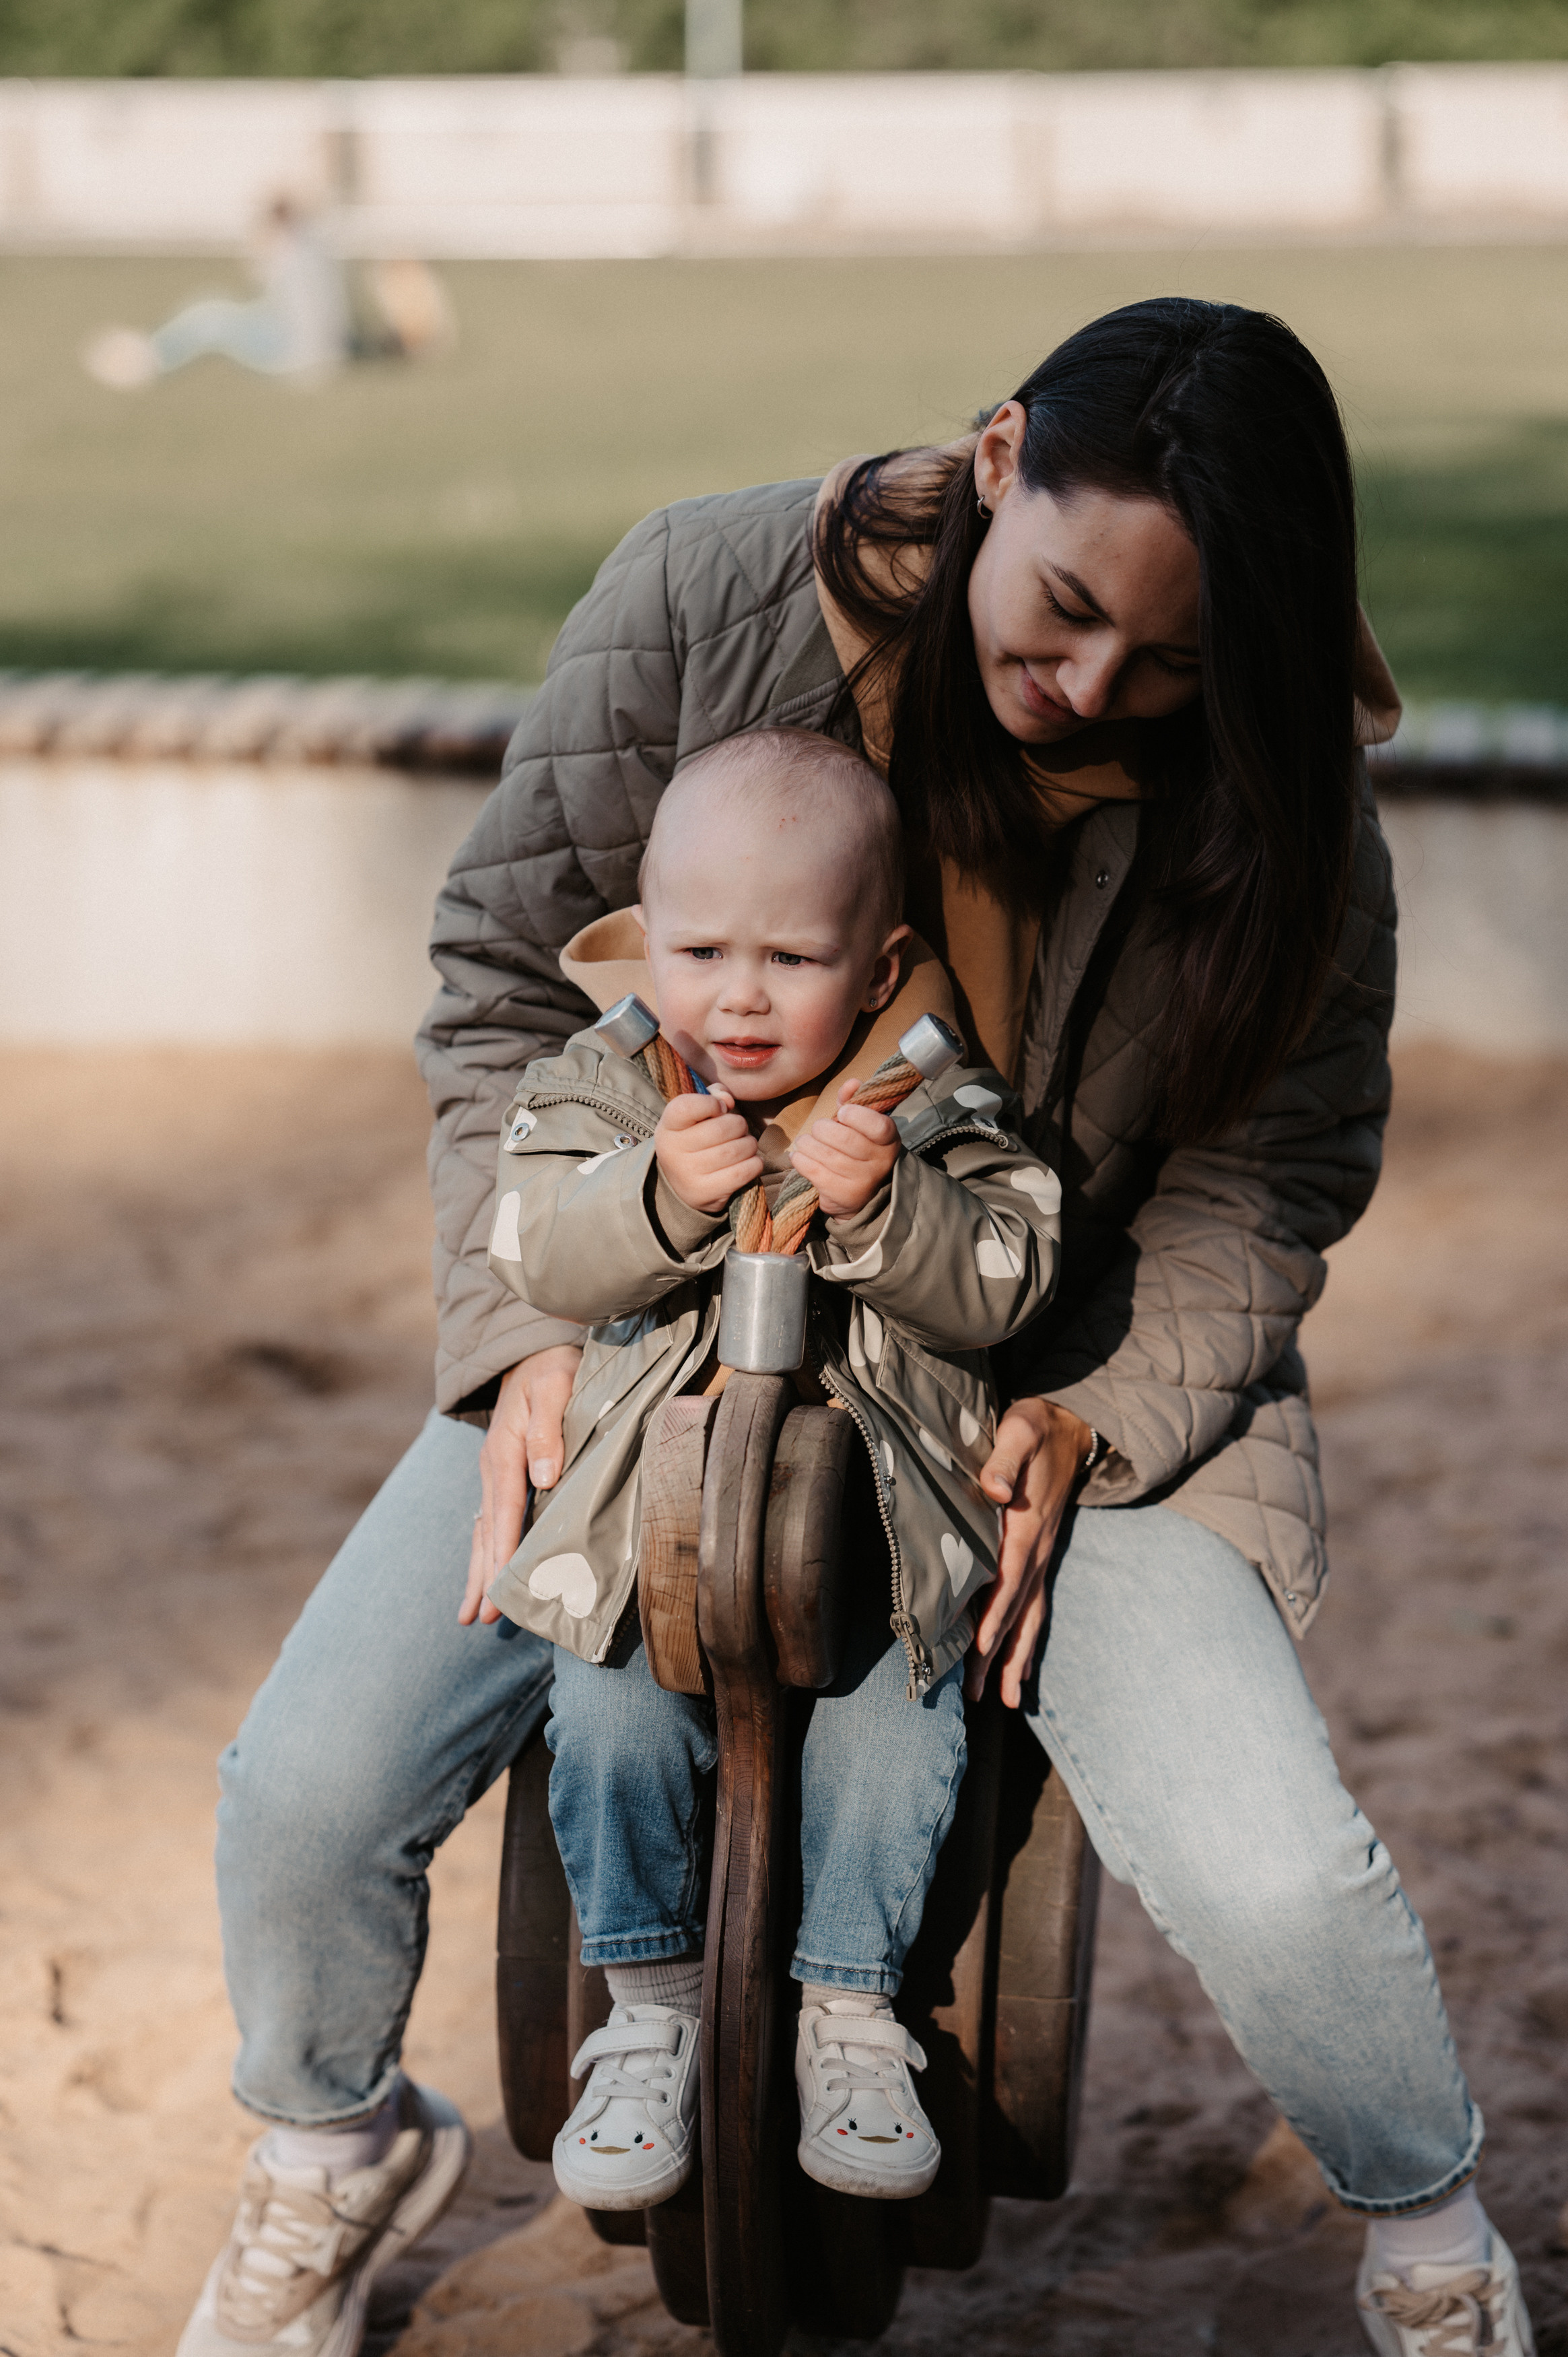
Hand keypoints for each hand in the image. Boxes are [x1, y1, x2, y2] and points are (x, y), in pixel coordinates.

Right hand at [459, 1344, 582, 1625]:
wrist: (535, 1346)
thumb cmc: (552, 1367)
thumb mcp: (556, 1388)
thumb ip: (551, 1431)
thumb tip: (544, 1477)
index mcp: (506, 1453)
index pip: (503, 1515)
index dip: (500, 1556)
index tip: (498, 1594)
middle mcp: (494, 1468)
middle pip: (485, 1532)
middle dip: (481, 1577)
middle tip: (477, 1619)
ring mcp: (496, 1472)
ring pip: (483, 1531)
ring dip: (477, 1571)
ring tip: (470, 1614)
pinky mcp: (504, 1471)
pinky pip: (490, 1519)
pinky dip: (485, 1549)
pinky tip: (484, 1570)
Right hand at [654, 1087, 762, 1214]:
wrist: (683, 1183)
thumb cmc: (696, 1138)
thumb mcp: (697, 1114)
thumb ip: (713, 1096)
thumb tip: (728, 1100)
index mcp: (668, 1126)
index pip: (688, 1106)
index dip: (712, 1103)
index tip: (720, 1108)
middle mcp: (673, 1151)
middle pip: (721, 1129)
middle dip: (739, 1125)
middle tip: (739, 1129)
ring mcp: (688, 1174)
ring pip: (736, 1150)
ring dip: (749, 1144)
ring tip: (744, 1145)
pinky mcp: (706, 1193)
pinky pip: (743, 1172)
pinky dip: (754, 1164)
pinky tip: (748, 1161)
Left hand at [789, 1079, 899, 1218]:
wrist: (861, 1195)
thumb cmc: (857, 1150)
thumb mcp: (860, 1125)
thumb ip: (853, 1102)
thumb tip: (851, 1082)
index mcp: (889, 1141)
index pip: (878, 1126)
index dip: (856, 1115)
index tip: (841, 1113)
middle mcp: (880, 1163)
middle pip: (845, 1139)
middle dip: (822, 1129)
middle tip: (817, 1129)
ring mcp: (862, 1182)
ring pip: (826, 1155)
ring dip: (808, 1143)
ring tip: (805, 1141)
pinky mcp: (843, 1196)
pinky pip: (814, 1171)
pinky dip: (800, 1159)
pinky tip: (799, 1155)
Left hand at [965, 1398, 1093, 1708]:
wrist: (1073, 1425)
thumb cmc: (1038, 1427)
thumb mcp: (1020, 1430)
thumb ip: (1005, 1457)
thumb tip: (991, 1489)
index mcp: (1026, 1526)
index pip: (1007, 1580)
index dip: (993, 1616)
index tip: (978, 1651)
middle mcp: (1037, 1549)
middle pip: (1016, 1611)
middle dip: (997, 1654)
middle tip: (979, 1694)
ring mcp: (1043, 1555)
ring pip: (1029, 1617)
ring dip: (1016, 1658)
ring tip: (1003, 1698)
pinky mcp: (1041, 1554)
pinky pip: (1036, 1606)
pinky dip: (1029, 1639)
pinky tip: (1022, 1665)